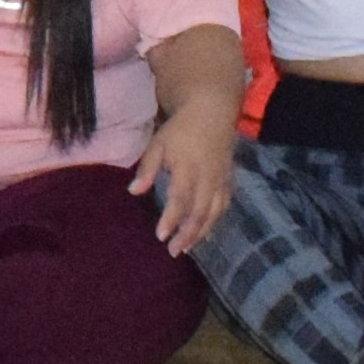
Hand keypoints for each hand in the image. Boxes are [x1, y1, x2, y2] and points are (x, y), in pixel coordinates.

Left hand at [134, 90, 241, 254]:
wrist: (212, 112)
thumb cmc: (180, 129)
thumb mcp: (158, 143)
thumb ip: (148, 168)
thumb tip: (134, 191)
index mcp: (188, 167)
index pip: (180, 198)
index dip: (172, 219)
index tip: (161, 236)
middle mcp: (208, 177)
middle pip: (200, 212)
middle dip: (187, 234)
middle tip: (173, 251)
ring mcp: (221, 180)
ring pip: (214, 213)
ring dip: (200, 233)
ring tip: (186, 248)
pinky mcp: (229, 181)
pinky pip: (223, 206)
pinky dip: (214, 222)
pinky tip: (204, 234)